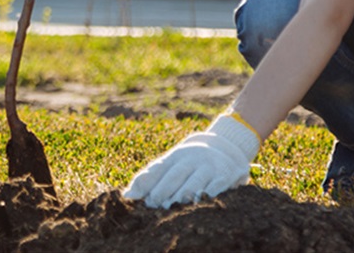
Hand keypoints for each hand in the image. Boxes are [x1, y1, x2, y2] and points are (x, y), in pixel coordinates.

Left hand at [124, 114, 259, 207]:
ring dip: (184, 194)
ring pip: (195, 181)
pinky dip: (210, 193)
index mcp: (174, 157)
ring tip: (174, 206)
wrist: (224, 145)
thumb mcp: (170, 165)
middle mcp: (191, 159)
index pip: (157, 169)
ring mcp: (209, 166)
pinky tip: (201, 201)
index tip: (137, 198)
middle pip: (175, 175)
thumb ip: (149, 180)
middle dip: (164, 190)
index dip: (147, 183)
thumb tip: (126, 196)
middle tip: (154, 205)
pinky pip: (218, 184)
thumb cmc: (189, 163)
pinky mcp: (226, 174)